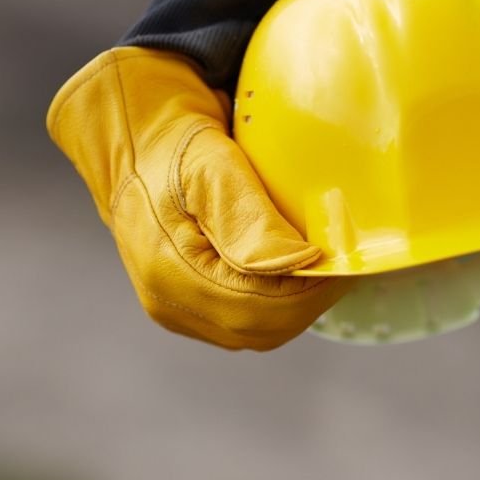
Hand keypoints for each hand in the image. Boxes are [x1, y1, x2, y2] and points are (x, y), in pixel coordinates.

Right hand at [46, 47, 345, 349]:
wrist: (138, 148)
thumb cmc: (176, 146)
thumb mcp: (213, 166)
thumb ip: (251, 219)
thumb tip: (301, 263)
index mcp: (168, 271)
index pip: (257, 309)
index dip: (308, 293)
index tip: (341, 262)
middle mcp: (167, 301)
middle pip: (259, 329)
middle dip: (308, 302)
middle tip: (342, 266)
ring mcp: (175, 310)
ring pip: (255, 333)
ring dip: (296, 307)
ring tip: (323, 270)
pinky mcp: (188, 308)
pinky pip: (244, 323)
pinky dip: (278, 306)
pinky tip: (296, 275)